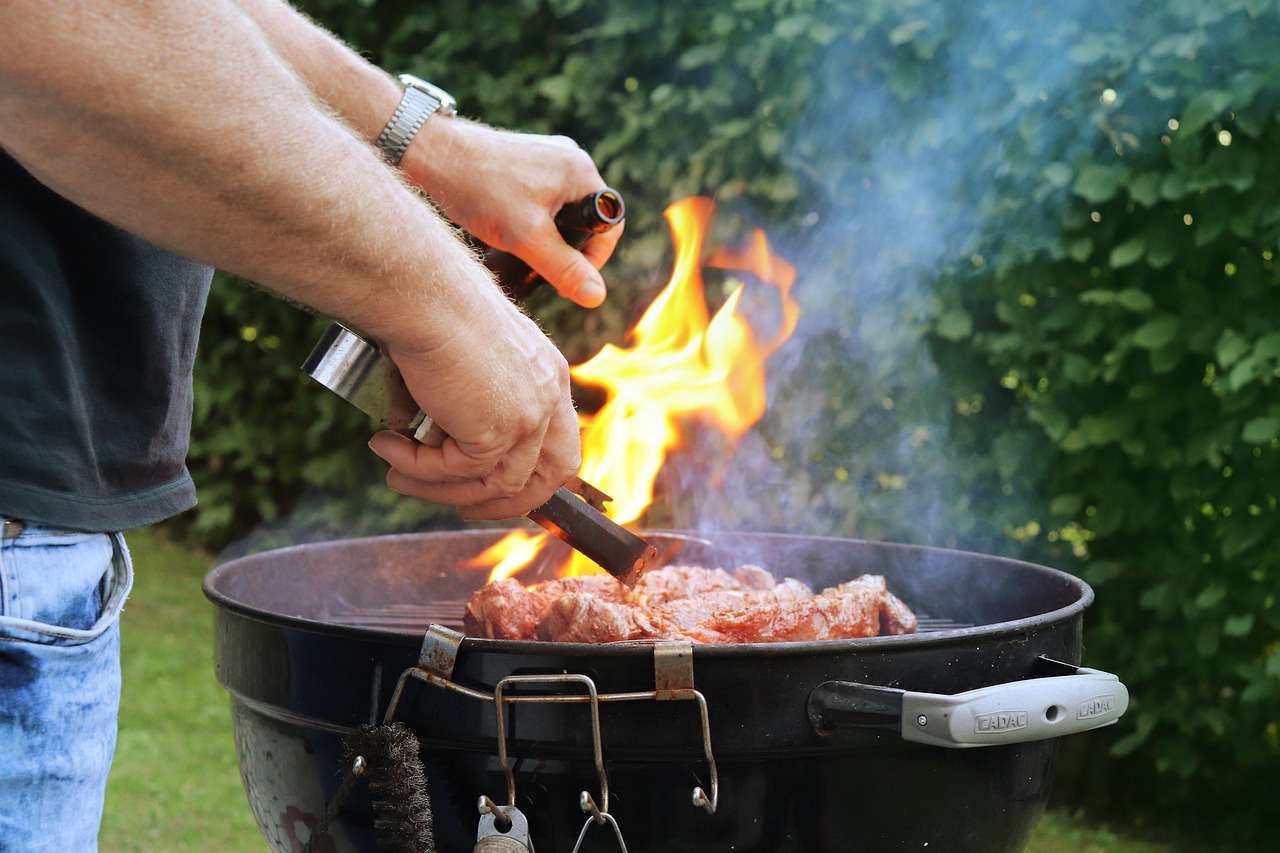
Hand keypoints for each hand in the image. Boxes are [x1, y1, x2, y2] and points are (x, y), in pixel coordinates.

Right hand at [366, 296, 582, 519]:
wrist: (423, 291)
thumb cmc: (432, 305)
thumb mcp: (462, 355)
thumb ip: (461, 398)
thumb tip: (422, 440)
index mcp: (547, 372)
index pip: (559, 441)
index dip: (532, 473)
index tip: (492, 486)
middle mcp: (548, 395)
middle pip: (549, 475)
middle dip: (504, 502)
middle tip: (458, 508)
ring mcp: (528, 416)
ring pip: (495, 483)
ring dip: (441, 488)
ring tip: (395, 473)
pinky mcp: (498, 431)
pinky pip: (457, 471)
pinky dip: (417, 468)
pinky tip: (386, 448)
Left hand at [401, 118, 622, 307]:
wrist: (430, 154)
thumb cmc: (478, 188)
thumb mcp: (526, 237)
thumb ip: (564, 268)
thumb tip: (597, 297)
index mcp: (581, 171)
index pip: (609, 225)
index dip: (593, 260)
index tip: (567, 280)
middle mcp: (569, 160)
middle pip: (585, 219)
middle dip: (567, 249)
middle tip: (540, 269)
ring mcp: (547, 159)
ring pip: (562, 212)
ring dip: (547, 237)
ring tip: (520, 249)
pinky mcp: (524, 163)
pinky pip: (543, 200)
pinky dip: (531, 221)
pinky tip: (507, 230)